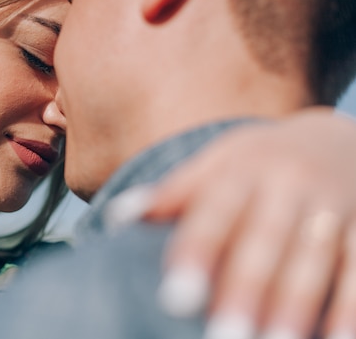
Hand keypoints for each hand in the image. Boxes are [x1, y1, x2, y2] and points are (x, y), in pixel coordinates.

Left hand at [145, 107, 355, 338]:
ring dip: (297, 306)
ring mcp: (332, 207)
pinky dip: (352, 310)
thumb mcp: (218, 162)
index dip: (196, 253)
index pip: (214, 212)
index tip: (175, 298)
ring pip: (316, 259)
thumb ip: (174, 193)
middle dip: (246, 289)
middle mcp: (289, 185)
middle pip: (266, 241)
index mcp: (244, 169)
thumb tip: (115, 219)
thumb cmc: (260, 161)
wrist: (335, 137)